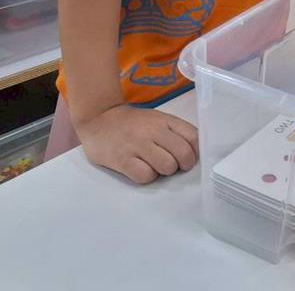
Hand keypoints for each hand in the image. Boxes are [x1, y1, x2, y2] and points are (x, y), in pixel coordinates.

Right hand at [76, 105, 198, 183]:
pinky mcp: (123, 159)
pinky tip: (140, 169)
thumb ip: (174, 132)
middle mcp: (153, 131)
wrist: (98, 118)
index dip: (195, 152)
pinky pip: (145, 176)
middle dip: (183, 165)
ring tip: (155, 166)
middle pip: (183, 154)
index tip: (189, 157)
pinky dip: (146, 177)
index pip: (193, 137)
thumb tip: (193, 152)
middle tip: (173, 165)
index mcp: (165, 120)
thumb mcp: (156, 119)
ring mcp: (138, 145)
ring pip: (167, 166)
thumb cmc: (132, 123)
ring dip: (164, 171)